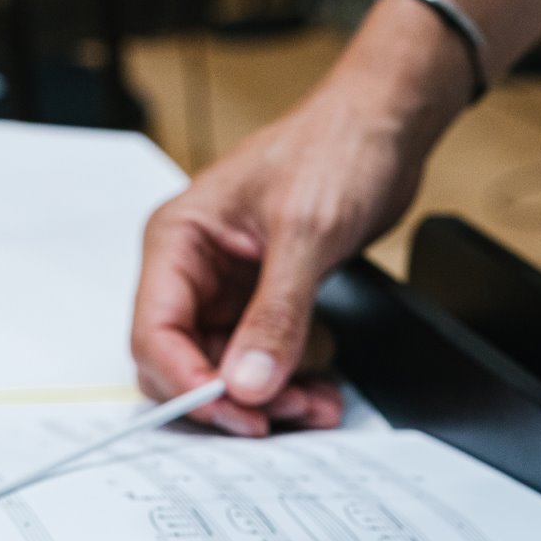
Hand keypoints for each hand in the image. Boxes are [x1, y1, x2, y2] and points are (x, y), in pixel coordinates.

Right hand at [130, 3, 465, 435]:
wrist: (385, 127)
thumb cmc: (335, 148)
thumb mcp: (305, 233)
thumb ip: (275, 314)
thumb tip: (246, 383)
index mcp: (178, 241)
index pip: (155, 332)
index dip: (189, 381)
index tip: (237, 411)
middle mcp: (195, 270)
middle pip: (186, 362)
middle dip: (233, 396)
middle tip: (283, 413)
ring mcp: (231, 289)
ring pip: (230, 371)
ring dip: (271, 397)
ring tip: (316, 402)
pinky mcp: (267, 301)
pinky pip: (266, 360)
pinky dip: (294, 381)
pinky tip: (323, 390)